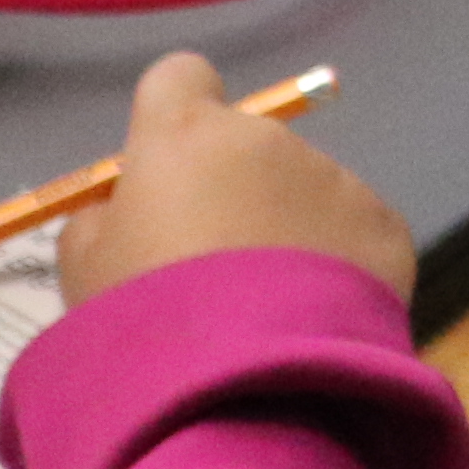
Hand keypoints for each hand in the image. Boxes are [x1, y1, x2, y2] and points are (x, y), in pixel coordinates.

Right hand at [57, 50, 414, 308]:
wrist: (237, 389)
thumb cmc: (141, 323)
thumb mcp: (83, 270)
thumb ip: (102, 219)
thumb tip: (126, 207)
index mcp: (188, 135)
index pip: (180, 78)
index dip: (169, 119)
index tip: (164, 170)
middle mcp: (270, 141)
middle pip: (246, 148)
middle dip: (230, 191)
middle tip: (208, 273)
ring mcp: (337, 180)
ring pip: (303, 194)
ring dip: (284, 232)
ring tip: (260, 314)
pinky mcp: (386, 229)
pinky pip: (351, 236)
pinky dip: (335, 268)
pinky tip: (308, 324)